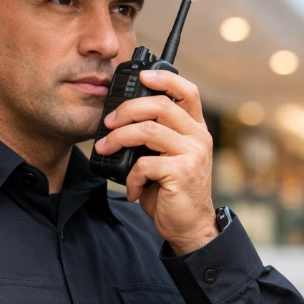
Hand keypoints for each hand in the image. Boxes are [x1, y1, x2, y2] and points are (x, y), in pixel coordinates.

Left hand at [93, 70, 217, 254]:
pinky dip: (129, 175)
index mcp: (196, 129)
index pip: (187, 92)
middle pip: (161, 105)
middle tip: (109, 122)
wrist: (190, 227)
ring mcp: (192, 153)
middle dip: (127, 109)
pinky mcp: (181, 172)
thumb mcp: (168, 157)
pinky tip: (130, 187)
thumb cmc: (174, 191)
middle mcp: (198, 137)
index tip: (143, 76)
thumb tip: (121, 120)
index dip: (165, 78)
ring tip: (105, 149)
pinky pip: (144, 163)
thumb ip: (156, 136)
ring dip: (119, 138)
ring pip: (148, 130)